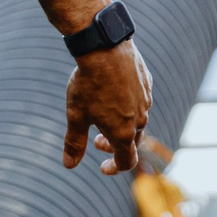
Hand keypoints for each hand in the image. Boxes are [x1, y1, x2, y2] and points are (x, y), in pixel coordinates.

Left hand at [62, 41, 153, 173]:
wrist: (105, 48)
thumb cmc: (89, 84)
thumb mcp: (76, 116)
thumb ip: (75, 143)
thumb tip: (69, 165)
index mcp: (124, 133)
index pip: (126, 162)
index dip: (114, 168)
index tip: (103, 166)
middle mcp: (140, 119)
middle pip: (133, 143)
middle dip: (115, 146)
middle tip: (97, 139)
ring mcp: (146, 101)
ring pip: (138, 121)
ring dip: (122, 126)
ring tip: (103, 116)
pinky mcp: (146, 83)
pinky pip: (140, 101)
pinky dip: (128, 106)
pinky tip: (113, 95)